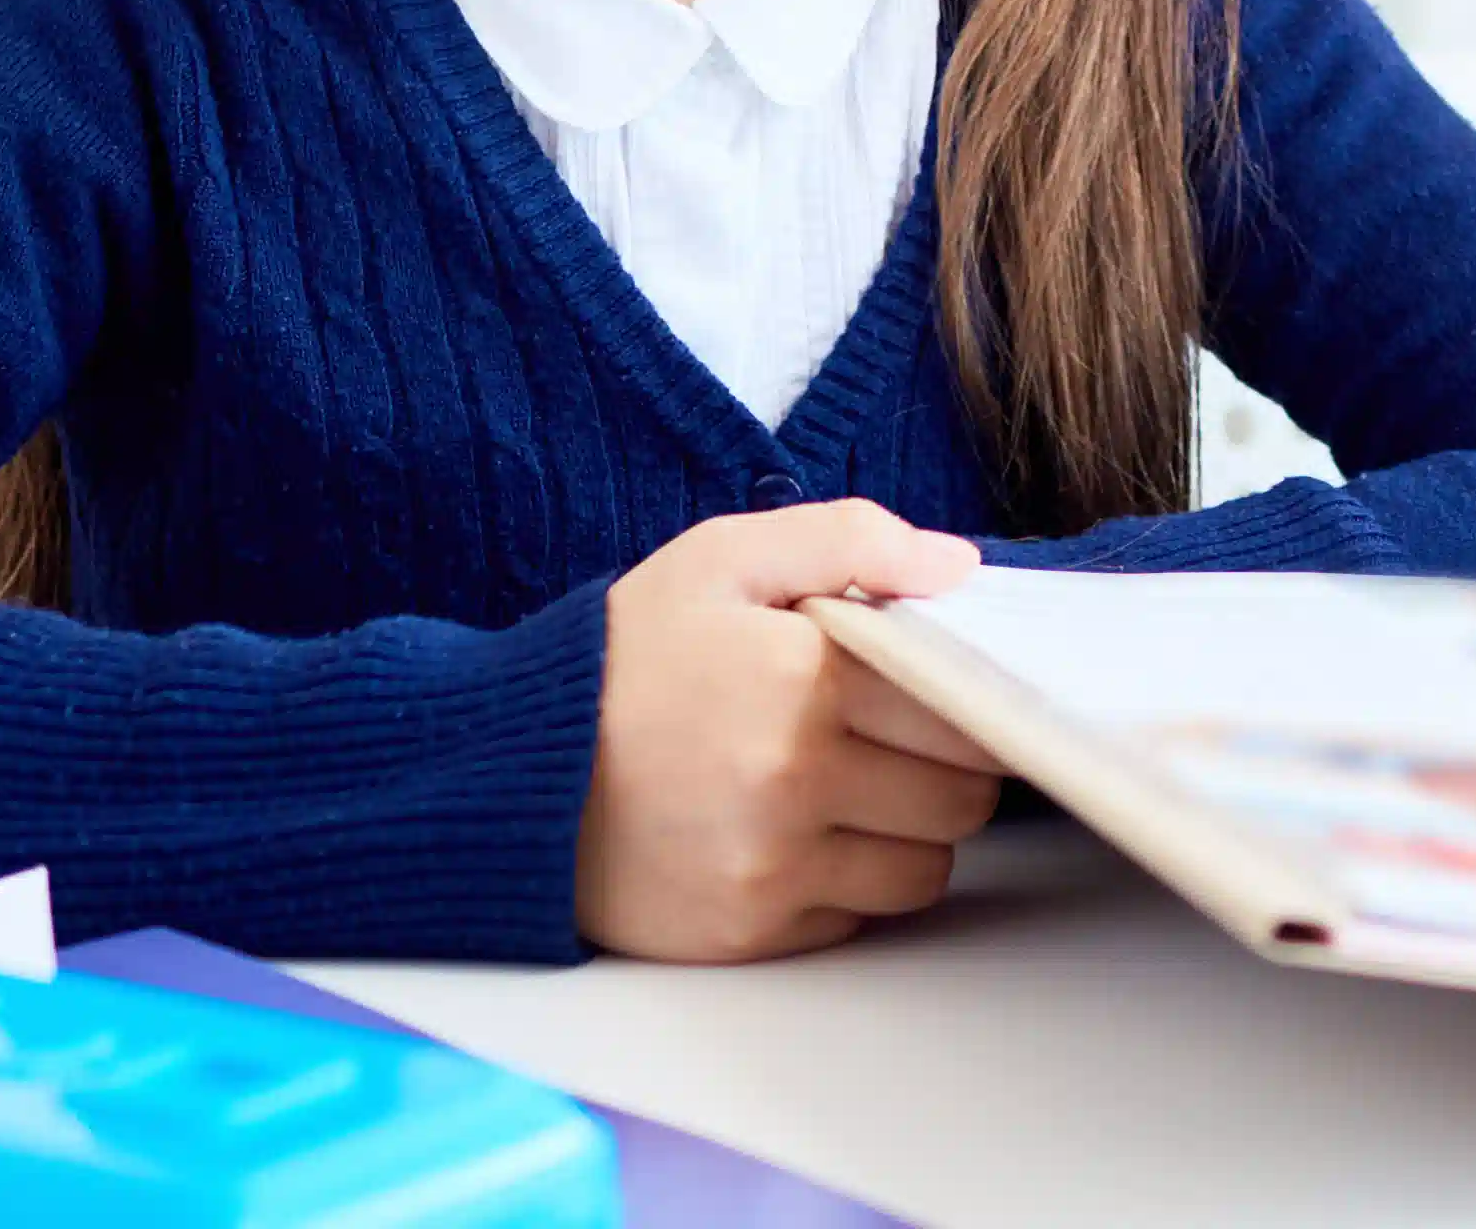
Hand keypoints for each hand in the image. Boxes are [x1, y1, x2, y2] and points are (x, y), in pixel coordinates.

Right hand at [576, 498, 1000, 961]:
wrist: (506, 770)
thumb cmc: (625, 656)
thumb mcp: (724, 558)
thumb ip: (851, 541)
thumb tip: (960, 568)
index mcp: (800, 680)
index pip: (963, 707)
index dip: (969, 697)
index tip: (946, 687)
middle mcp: (792, 784)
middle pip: (961, 798)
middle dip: (950, 765)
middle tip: (903, 737)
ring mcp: (769, 869)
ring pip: (925, 869)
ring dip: (910, 831)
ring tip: (853, 787)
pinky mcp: (747, 934)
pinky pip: (858, 917)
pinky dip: (851, 881)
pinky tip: (802, 835)